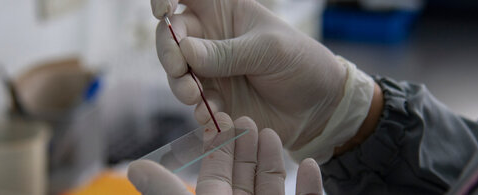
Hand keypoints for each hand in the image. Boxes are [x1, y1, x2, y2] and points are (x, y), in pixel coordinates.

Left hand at [128, 115, 322, 194]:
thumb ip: (167, 191)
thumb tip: (135, 167)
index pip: (217, 176)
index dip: (220, 147)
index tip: (225, 121)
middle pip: (245, 177)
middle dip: (248, 146)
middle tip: (249, 120)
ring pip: (273, 187)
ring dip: (273, 160)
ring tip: (272, 133)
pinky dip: (311, 186)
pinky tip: (311, 164)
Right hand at [152, 0, 348, 150]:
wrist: (317, 106)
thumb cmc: (299, 63)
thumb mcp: (268, 51)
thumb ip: (226, 52)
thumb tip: (183, 50)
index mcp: (225, 11)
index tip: (161, 11)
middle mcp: (212, 38)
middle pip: (171, 36)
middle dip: (169, 52)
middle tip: (179, 69)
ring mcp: (211, 69)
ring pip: (177, 71)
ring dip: (179, 84)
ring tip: (195, 97)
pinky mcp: (214, 97)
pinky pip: (194, 101)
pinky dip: (198, 108)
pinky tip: (211, 115)